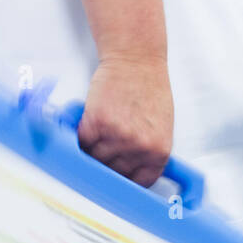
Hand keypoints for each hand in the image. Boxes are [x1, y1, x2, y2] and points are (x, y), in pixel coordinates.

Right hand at [78, 54, 173, 187]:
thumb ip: (148, 152)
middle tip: (104, 149)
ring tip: (98, 133)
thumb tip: (132, 174)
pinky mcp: (96, 122)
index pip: (139, 183)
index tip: (117, 180)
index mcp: (158, 152)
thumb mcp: (160, 126)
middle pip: (113, 172)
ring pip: (95, 158)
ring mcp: (117, 135)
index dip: (125, 181)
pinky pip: (82, 142)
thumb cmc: (149, 88)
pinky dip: (81, 135)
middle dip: (107, 162)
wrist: (136, 58)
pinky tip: (88, 125)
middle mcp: (139, 147)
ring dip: (92, 148)